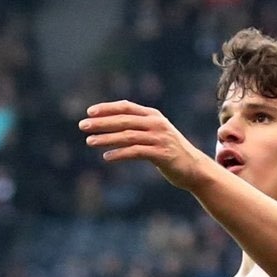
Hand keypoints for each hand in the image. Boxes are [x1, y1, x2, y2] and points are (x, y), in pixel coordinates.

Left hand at [80, 101, 215, 190]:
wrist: (194, 169)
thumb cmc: (171, 152)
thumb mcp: (155, 134)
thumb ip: (138, 128)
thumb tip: (112, 126)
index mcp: (153, 115)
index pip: (126, 107)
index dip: (107, 108)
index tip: (89, 112)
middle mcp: (156, 124)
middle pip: (123, 120)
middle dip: (101, 123)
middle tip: (82, 126)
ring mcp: (159, 138)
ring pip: (127, 136)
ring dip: (106, 139)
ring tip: (89, 142)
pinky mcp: (161, 154)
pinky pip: (135, 152)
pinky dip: (120, 154)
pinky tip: (107, 157)